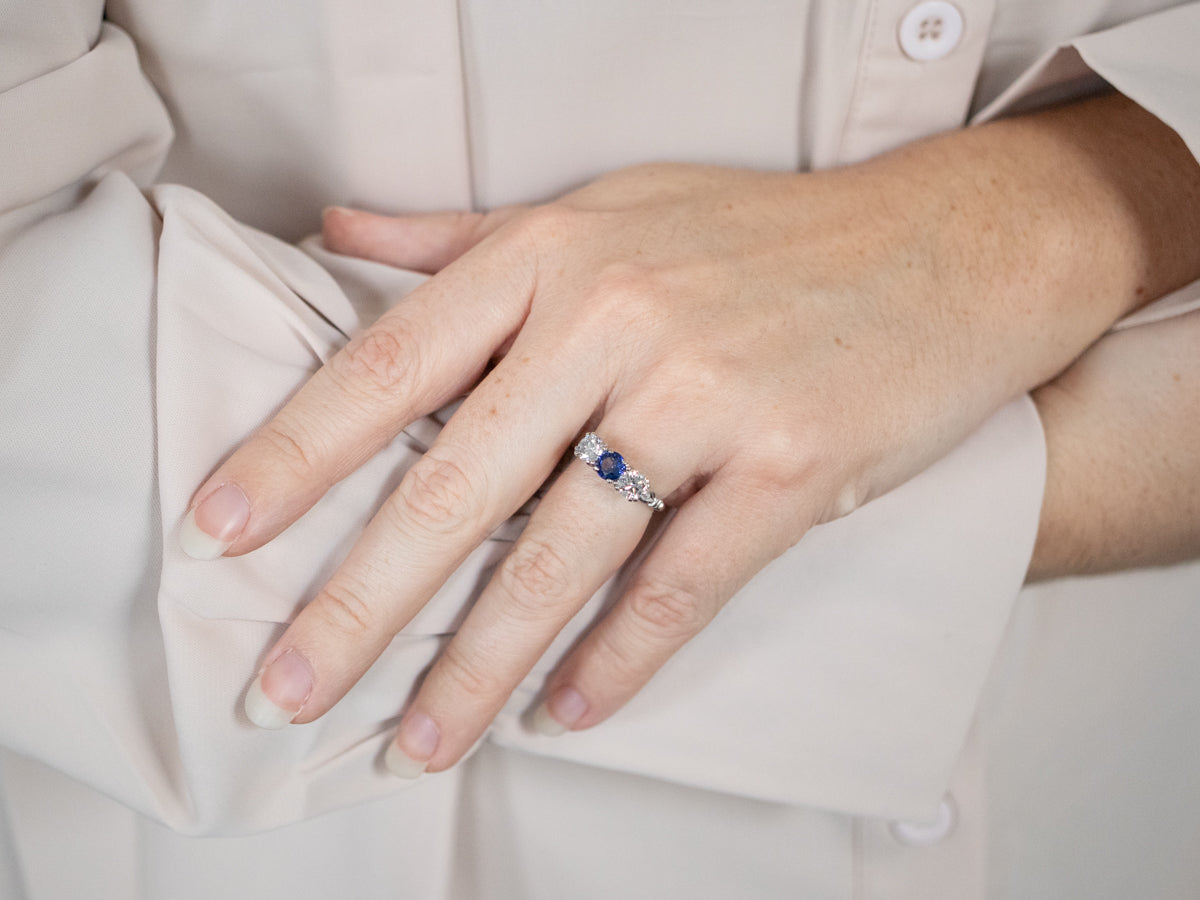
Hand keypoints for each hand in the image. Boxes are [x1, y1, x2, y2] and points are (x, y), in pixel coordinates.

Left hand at [181, 93, 1193, 776]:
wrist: (950, 246)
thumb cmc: (770, 235)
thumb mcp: (609, 208)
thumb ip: (465, 237)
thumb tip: (345, 239)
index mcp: (555, 258)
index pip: (391, 365)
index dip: (296, 454)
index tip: (223, 533)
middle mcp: (617, 322)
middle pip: (456, 487)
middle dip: (359, 602)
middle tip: (284, 685)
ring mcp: (705, 394)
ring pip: (560, 559)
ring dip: (478, 668)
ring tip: (418, 743)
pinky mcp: (789, 463)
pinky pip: (679, 586)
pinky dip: (618, 661)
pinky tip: (566, 711)